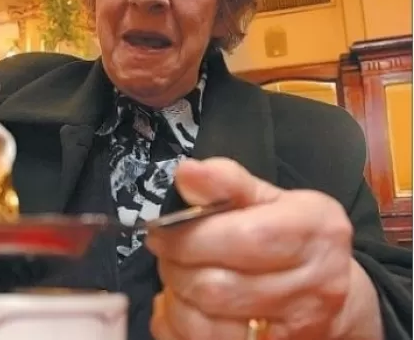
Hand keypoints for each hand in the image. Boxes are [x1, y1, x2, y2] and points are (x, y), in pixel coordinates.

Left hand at [146, 157, 377, 339]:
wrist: (336, 298)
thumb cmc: (293, 238)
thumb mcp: (269, 199)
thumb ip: (227, 182)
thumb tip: (186, 172)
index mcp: (314, 232)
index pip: (244, 238)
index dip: (190, 237)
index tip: (160, 232)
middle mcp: (313, 286)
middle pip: (219, 287)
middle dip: (176, 268)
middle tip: (167, 255)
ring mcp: (294, 331)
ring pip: (207, 328)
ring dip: (176, 301)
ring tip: (176, 279)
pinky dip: (177, 327)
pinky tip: (180, 307)